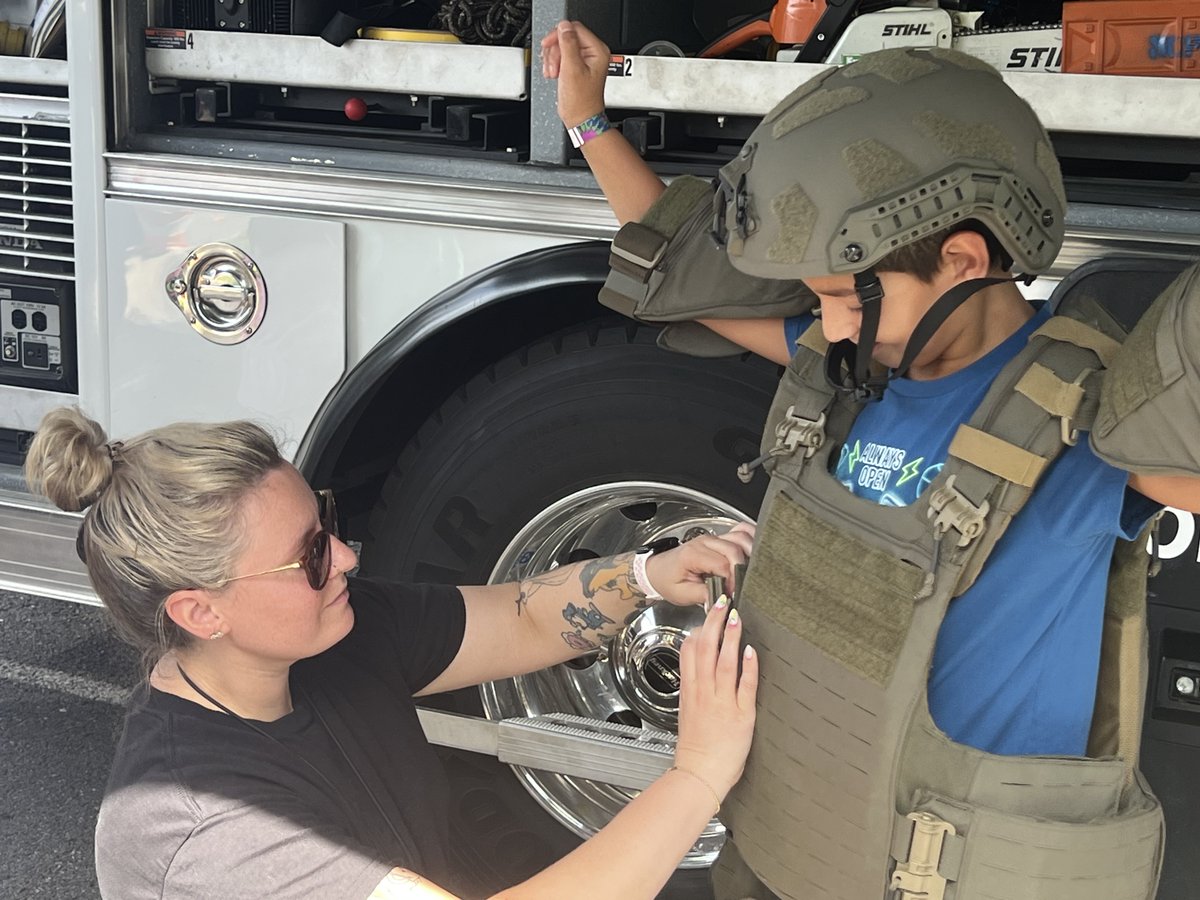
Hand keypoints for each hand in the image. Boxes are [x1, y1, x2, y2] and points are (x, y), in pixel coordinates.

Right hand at [540, 20, 609, 127]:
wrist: (580, 119)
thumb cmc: (581, 101)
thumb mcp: (572, 69)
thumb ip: (568, 44)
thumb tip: (564, 27)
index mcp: (597, 51)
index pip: (574, 29)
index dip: (558, 35)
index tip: (548, 44)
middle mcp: (593, 53)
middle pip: (566, 37)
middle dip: (554, 51)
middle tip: (553, 66)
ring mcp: (584, 60)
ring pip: (561, 46)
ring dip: (552, 59)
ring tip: (553, 73)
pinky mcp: (576, 66)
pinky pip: (561, 56)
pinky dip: (553, 64)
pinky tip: (554, 74)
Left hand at [646, 523, 754, 606]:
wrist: (658, 570)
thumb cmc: (668, 581)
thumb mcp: (682, 594)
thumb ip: (704, 595)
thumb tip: (724, 599)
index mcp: (693, 554)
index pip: (722, 564)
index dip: (732, 581)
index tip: (732, 594)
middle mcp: (705, 542)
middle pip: (734, 550)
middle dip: (742, 570)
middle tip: (741, 587)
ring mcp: (714, 538)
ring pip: (741, 537)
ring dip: (750, 553)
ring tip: (751, 572)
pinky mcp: (719, 538)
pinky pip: (741, 531)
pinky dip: (751, 539)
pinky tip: (755, 553)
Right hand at [674, 598, 757, 798]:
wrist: (700, 776)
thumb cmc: (696, 750)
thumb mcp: (687, 713)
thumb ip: (694, 691)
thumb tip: (699, 672)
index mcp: (690, 693)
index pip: (690, 653)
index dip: (698, 630)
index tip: (706, 614)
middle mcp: (704, 694)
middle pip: (706, 651)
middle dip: (714, 624)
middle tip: (722, 603)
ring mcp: (722, 703)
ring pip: (725, 664)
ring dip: (730, 638)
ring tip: (736, 618)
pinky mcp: (741, 716)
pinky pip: (745, 687)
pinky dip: (748, 668)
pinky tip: (750, 651)